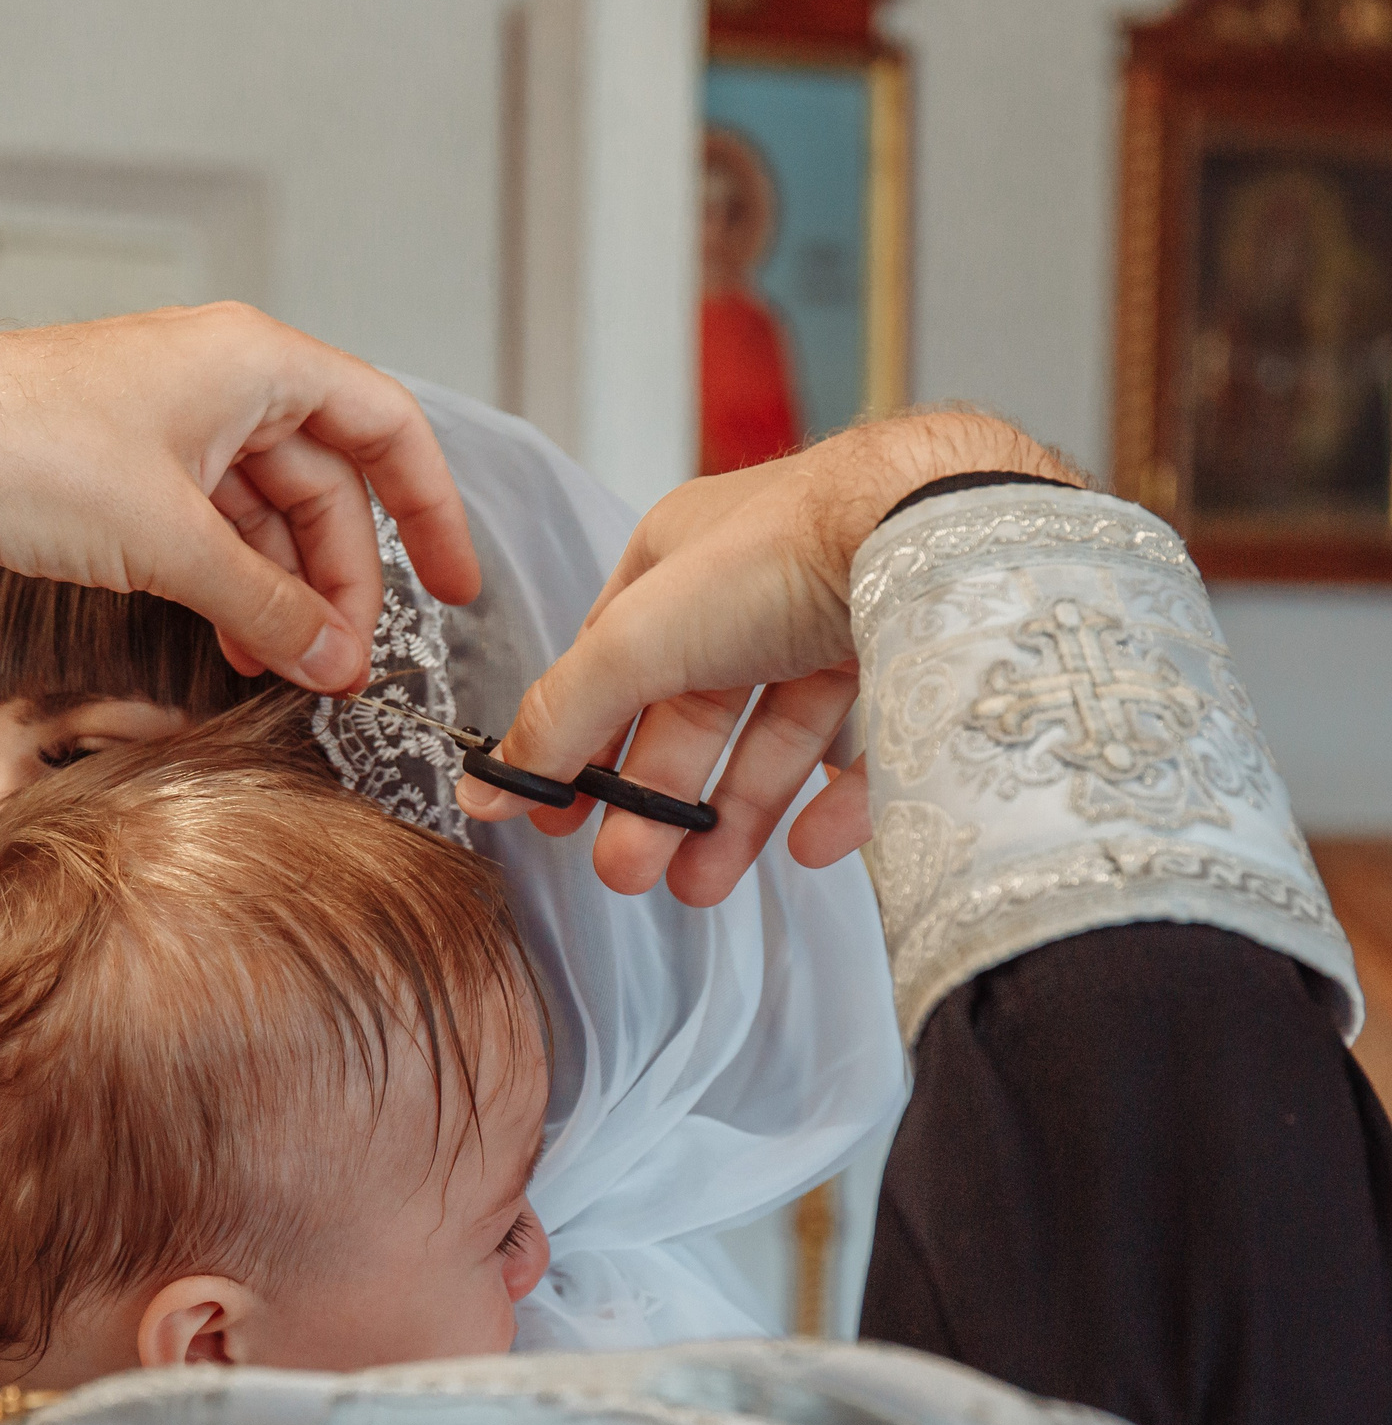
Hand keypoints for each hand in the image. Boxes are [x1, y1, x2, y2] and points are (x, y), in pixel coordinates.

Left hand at [0, 304, 478, 693]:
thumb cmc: (21, 446)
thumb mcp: (165, 538)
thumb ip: (262, 602)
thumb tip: (333, 656)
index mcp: (255, 363)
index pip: (385, 426)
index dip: (432, 507)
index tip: (456, 585)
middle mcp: (224, 384)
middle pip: (327, 486)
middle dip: (344, 580)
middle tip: (346, 665)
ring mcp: (175, 428)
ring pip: (267, 518)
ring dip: (286, 595)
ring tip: (293, 671)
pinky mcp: (128, 472)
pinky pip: (211, 533)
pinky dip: (233, 589)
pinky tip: (238, 646)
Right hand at [457, 412, 1076, 905]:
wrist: (937, 536)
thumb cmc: (779, 557)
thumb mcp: (634, 641)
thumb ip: (560, 718)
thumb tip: (488, 787)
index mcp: (679, 560)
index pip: (611, 663)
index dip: (580, 742)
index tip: (559, 815)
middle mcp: (756, 588)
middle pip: (689, 714)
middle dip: (654, 801)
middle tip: (626, 874)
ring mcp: (837, 623)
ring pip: (770, 739)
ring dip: (729, 819)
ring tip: (698, 889)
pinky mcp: (907, 664)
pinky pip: (864, 751)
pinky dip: (830, 806)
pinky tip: (805, 849)